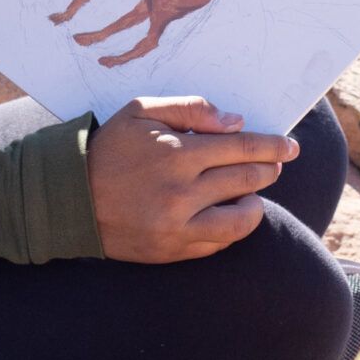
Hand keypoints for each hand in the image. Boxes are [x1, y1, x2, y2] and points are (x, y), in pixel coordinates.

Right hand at [86, 96, 296, 263]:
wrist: (70, 198)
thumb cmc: (110, 149)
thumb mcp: (141, 111)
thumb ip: (190, 109)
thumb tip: (235, 122)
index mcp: (177, 154)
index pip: (242, 148)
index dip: (272, 146)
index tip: (289, 147)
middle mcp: (183, 193)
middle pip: (247, 180)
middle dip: (268, 169)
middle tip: (275, 163)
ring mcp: (179, 226)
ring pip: (241, 220)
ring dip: (255, 203)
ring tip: (252, 193)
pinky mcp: (173, 251)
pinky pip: (218, 243)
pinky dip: (231, 228)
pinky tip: (228, 214)